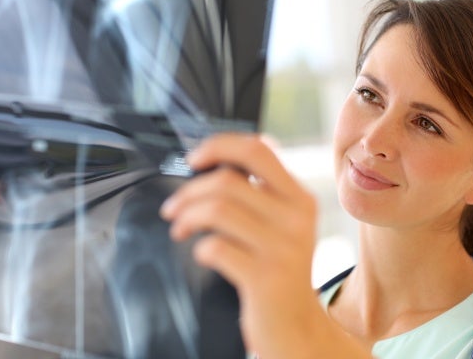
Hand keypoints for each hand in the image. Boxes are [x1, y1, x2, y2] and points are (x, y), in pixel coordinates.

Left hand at [159, 133, 319, 355]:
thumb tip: (218, 159)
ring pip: (218, 210)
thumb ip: (262, 192)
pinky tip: (202, 254)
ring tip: (180, 228)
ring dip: (187, 217)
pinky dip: (199, 248)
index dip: (219, 146)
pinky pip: (216, 248)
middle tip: (173, 207)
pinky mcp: (266, 277)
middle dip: (189, 190)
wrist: (296, 326)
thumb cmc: (278, 270)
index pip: (258, 150)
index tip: (194, 158)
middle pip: (229, 180)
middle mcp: (296, 218)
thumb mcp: (284, 224)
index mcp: (299, 198)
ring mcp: (283, 248)